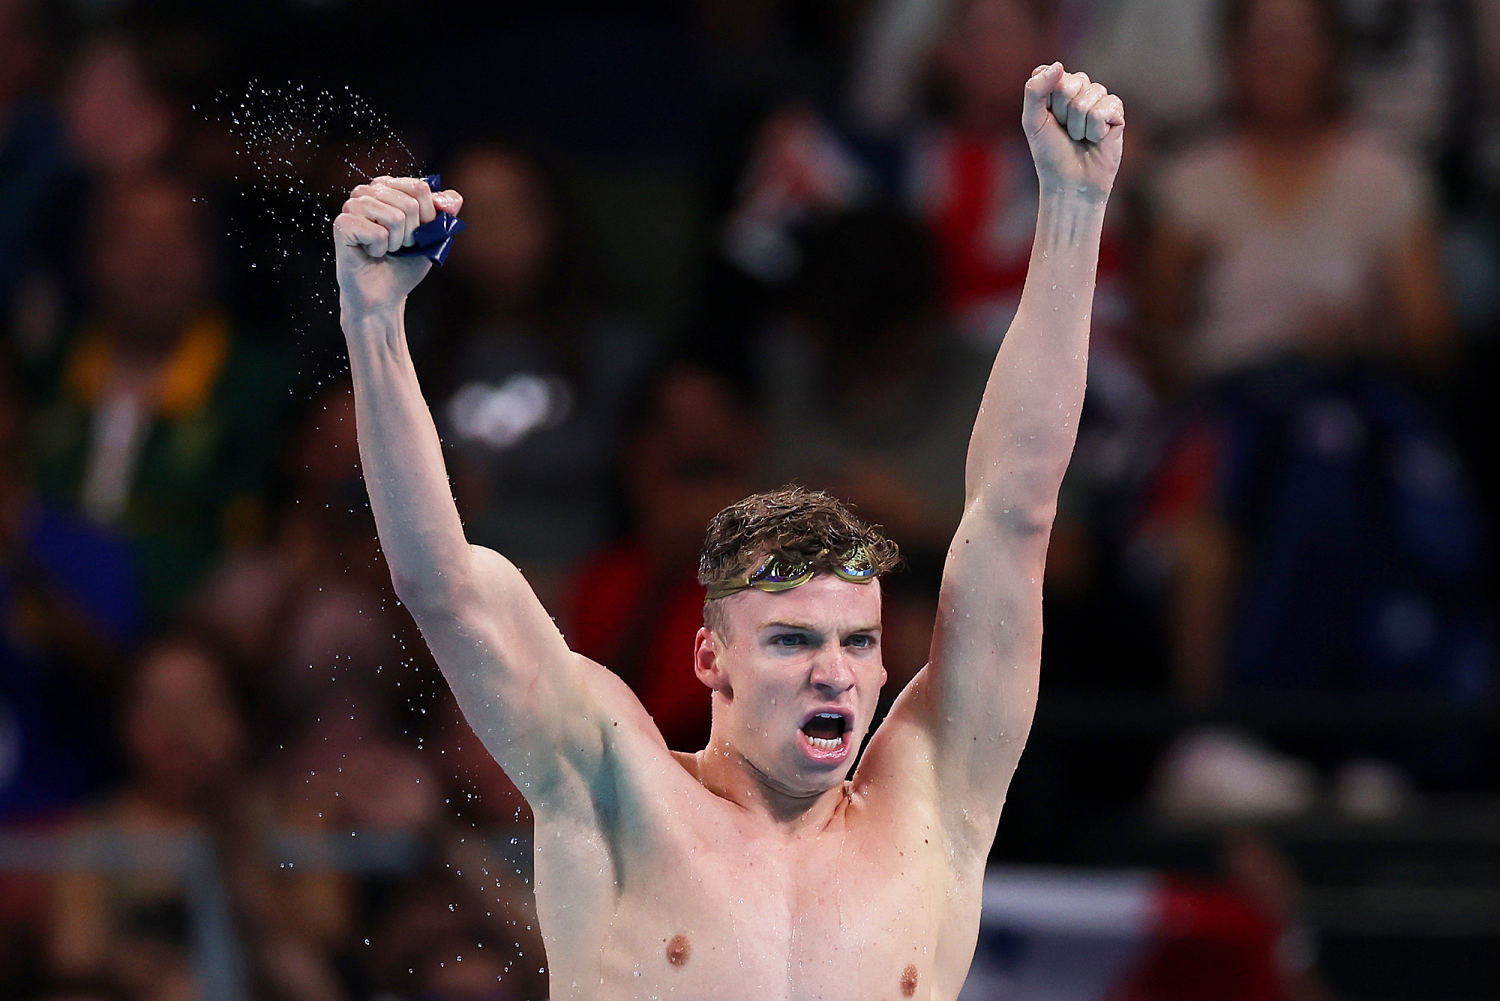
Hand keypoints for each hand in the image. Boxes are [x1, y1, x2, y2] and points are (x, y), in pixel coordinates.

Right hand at [332, 176, 462, 316]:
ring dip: (396, 242)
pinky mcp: (342, 223)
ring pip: (394, 217)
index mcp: (387, 187)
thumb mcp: (433, 236)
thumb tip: (453, 200)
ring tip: (384, 249)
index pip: (419, 187)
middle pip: (409, 203)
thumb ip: (445, 214)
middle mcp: (367, 191)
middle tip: (398, 246)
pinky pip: (377, 233)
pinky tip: (370, 253)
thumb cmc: (405, 264)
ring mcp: (352, 205)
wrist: (384, 296)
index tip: (417, 234)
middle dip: (412, 234)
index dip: (427, 217)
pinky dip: (380, 250)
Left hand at [1022, 63, 1124, 198]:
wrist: (1071, 183)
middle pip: (1071, 82)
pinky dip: (1096, 129)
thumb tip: (1059, 65)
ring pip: (1089, 96)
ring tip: (1080, 138)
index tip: (1047, 120)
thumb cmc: (1050, 154)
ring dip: (1079, 125)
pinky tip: (1097, 139)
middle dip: (1064, 112)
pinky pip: (1105, 108)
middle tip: (1065, 132)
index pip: (1052, 72)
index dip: (1047, 99)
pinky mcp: (1116, 113)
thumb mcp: (1032, 121)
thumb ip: (1035, 90)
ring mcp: (1099, 100)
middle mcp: (1079, 90)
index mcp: (1056, 89)